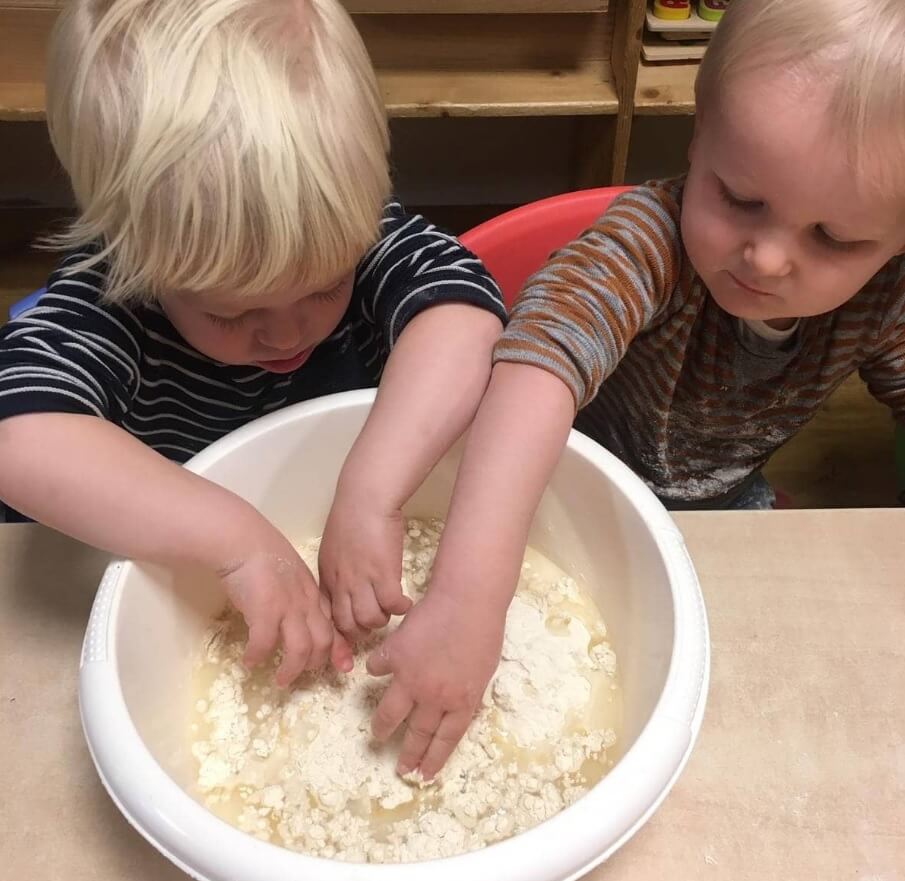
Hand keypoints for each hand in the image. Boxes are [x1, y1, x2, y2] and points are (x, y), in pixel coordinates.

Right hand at [220, 540, 352, 685]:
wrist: (242, 540)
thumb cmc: (262, 555)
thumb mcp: (290, 577)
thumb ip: (299, 596)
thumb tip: (297, 618)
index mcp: (312, 594)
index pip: (332, 625)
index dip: (339, 648)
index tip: (343, 667)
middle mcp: (305, 602)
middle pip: (322, 641)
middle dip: (315, 664)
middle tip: (300, 675)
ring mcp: (287, 606)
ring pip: (301, 649)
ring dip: (292, 669)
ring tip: (281, 680)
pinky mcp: (264, 610)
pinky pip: (265, 643)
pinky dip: (258, 656)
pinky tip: (249, 661)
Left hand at [319, 494, 410, 640]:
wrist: (365, 498)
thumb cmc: (352, 514)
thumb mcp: (335, 545)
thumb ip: (339, 568)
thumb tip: (350, 583)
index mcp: (328, 576)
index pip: (329, 615)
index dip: (340, 630)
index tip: (351, 636)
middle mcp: (341, 583)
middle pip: (347, 624)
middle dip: (362, 630)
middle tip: (376, 621)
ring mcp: (361, 581)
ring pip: (370, 620)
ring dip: (383, 619)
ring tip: (392, 608)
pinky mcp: (383, 575)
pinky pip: (392, 606)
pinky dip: (401, 609)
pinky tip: (407, 602)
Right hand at [366, 591, 504, 779]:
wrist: (467, 600)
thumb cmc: (484, 630)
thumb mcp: (483, 671)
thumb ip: (466, 693)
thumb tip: (454, 706)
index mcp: (462, 702)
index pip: (445, 741)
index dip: (433, 760)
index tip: (423, 775)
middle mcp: (434, 697)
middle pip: (418, 734)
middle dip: (408, 754)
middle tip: (400, 768)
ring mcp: (411, 678)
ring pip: (390, 713)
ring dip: (383, 726)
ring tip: (378, 733)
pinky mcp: (394, 655)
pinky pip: (378, 668)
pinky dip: (377, 669)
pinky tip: (377, 669)